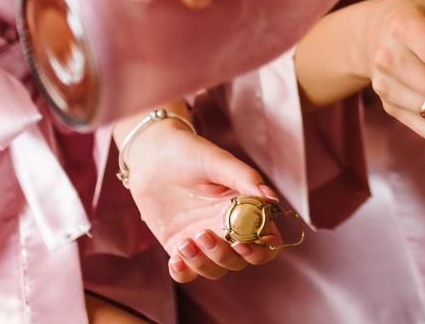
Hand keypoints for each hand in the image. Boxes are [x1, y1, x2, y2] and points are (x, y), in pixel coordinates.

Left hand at [122, 118, 281, 282]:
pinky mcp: (178, 246)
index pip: (265, 239)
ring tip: (186, 240)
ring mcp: (203, 239)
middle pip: (241, 260)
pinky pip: (186, 272)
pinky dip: (183, 272)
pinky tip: (175, 259)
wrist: (153, 154)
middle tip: (206, 236)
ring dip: (204, 263)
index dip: (262, 248)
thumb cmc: (190, 153)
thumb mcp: (219, 162)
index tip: (246, 242)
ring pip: (215, 269)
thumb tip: (271, 199)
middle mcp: (227, 228)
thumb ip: (246, 179)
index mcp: (244, 208)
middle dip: (227, 256)